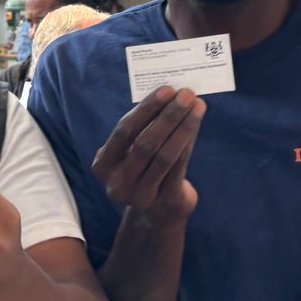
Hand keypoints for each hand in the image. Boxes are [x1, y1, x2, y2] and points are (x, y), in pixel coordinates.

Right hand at [91, 87, 203, 224]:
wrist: (157, 211)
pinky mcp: (165, 202)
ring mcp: (140, 196)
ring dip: (183, 127)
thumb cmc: (143, 168)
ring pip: (165, 156)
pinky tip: (196, 124)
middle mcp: (117, 183)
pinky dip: (188, 141)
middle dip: (168, 116)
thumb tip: (170, 95)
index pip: (124, 132)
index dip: (146, 109)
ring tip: (197, 106)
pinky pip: (179, 166)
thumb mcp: (132, 151)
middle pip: (145, 144)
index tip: (166, 90)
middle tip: (187, 94)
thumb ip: (143, 128)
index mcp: (103, 166)